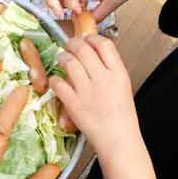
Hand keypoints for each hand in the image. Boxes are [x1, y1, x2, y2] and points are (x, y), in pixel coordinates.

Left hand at [49, 35, 141, 155]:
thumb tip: (94, 55)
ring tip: (62, 60)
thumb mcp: (123, 86)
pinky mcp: (73, 103)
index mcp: (118, 73)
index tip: (86, 39)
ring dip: (62, 58)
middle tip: (69, 46)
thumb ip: (109, 70)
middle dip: (73, 44)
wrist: (118, 140)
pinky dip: (55, 80)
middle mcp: (103, 79)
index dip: (92, 38)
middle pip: (83, 49)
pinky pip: (58, 83)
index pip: (104, 44)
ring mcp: (87, 90)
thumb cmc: (121, 116)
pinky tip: (57, 82)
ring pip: (69, 62)